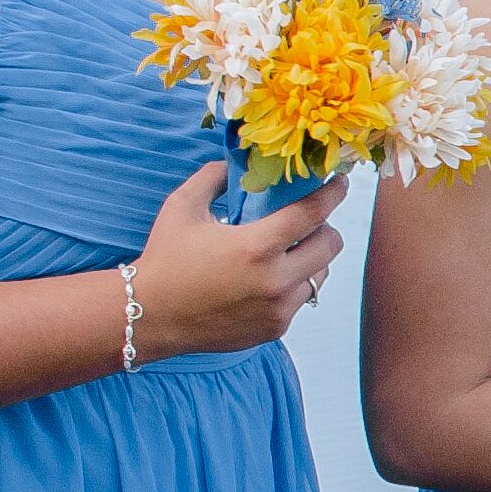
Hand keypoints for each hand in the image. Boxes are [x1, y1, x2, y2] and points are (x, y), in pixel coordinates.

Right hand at [126, 161, 341, 358]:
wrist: (150, 315)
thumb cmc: (165, 258)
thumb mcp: (182, 207)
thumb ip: (212, 177)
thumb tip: (235, 163)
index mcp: (256, 246)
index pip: (313, 214)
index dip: (332, 194)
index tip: (340, 184)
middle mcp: (275, 280)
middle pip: (331, 246)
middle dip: (324, 228)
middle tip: (307, 222)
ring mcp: (278, 308)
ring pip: (319, 275)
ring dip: (309, 260)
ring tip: (284, 252)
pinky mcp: (275, 329)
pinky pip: (299, 300)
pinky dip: (291, 286)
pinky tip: (266, 279)